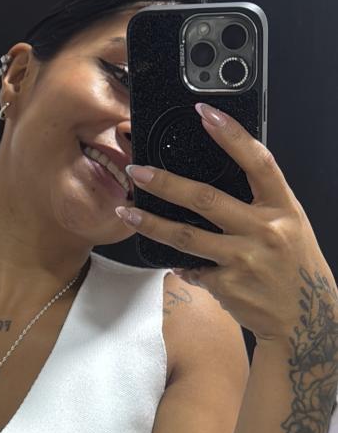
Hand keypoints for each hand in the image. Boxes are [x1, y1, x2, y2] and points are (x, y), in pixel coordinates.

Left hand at [116, 102, 337, 347]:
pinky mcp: (227, 286)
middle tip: (138, 171)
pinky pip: (192, 268)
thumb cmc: (295, 267)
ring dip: (151, 224)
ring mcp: (244, 260)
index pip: (258, 162)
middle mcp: (264, 231)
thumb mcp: (291, 225)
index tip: (205, 113)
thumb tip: (222, 178)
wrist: (306, 319)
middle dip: (166, 183)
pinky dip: (180, 263)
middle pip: (206, 199)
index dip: (231, 135)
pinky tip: (172, 259)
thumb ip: (261, 202)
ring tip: (126, 212)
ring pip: (187, 237)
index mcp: (283, 208)